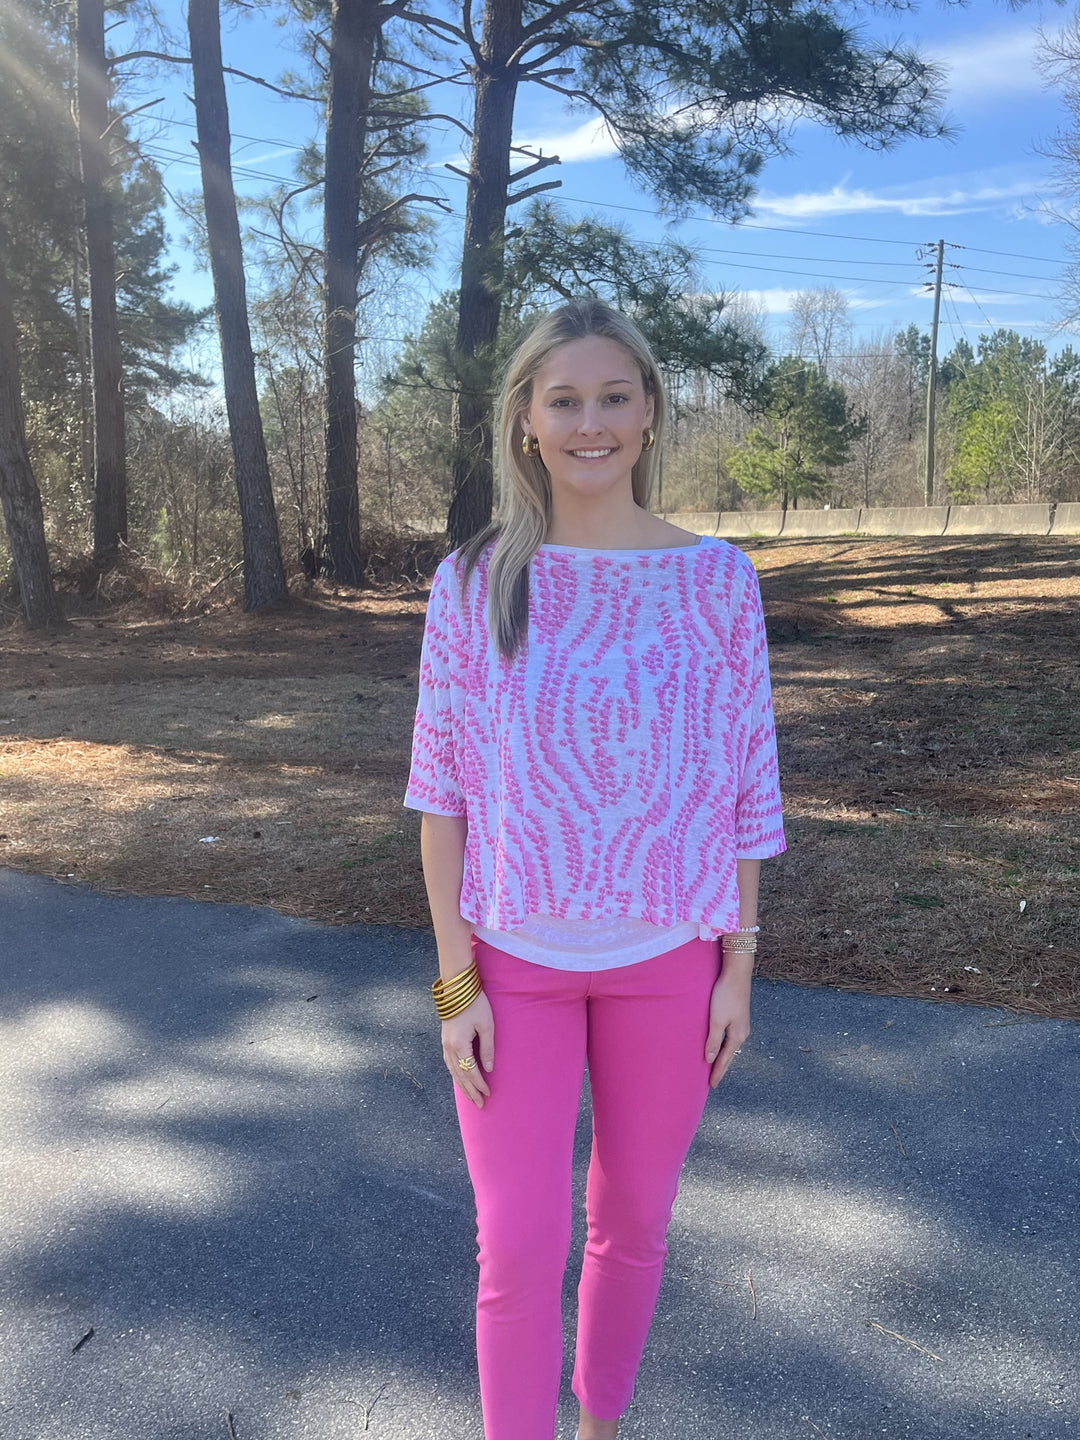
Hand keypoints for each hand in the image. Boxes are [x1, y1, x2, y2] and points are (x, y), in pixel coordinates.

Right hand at [442, 991, 494, 1108]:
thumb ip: (487, 1048)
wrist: (457, 989)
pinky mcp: (445, 1040)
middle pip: (460, 1076)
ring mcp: (445, 1044)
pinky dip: (455, 1074)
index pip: (471, 1072)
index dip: (480, 1084)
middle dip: (471, 1091)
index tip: (489, 1094)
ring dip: (462, 1085)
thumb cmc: (475, 1004)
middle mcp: (449, 1048)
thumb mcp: (486, 1025)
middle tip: (480, 1105)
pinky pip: (449, 1063)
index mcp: (459, 1045)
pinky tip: (460, 1079)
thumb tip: (489, 1068)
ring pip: (453, 1071)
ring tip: (471, 1097)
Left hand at [705, 962, 750, 1088]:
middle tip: (712, 1080)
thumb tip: (709, 1059)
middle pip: (729, 1055)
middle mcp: (742, 1033)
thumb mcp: (716, 1020)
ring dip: (722, 1056)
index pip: (724, 1060)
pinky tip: (720, 1044)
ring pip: (730, 1046)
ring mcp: (741, 1025)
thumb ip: (712, 1040)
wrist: (737, 974)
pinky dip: (724, 1045)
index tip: (711, 1086)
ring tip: (714, 1065)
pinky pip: (730, 1037)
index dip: (717, 1073)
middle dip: (721, 1067)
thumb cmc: (725, 996)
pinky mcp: (738, 1016)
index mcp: (737, 1036)